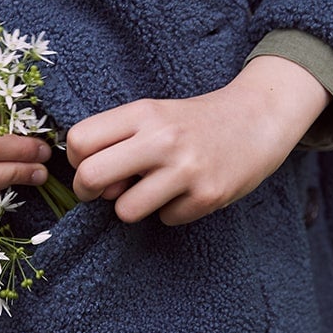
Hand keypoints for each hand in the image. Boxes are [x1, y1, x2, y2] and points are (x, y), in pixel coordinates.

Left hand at [67, 56, 330, 225]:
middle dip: (88, 192)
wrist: (257, 119)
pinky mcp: (208, 195)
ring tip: (154, 190)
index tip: (90, 165)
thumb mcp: (154, 114)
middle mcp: (162, 138)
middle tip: (103, 191)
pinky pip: (166, 219)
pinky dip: (172, 211)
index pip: (79, 140)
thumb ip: (119, 140)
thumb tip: (88, 183)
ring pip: (124, 210)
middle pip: (91, 176)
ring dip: (133, 206)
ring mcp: (186, 169)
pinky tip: (187, 191)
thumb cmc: (194, 121)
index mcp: (143, 112)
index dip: (75, 161)